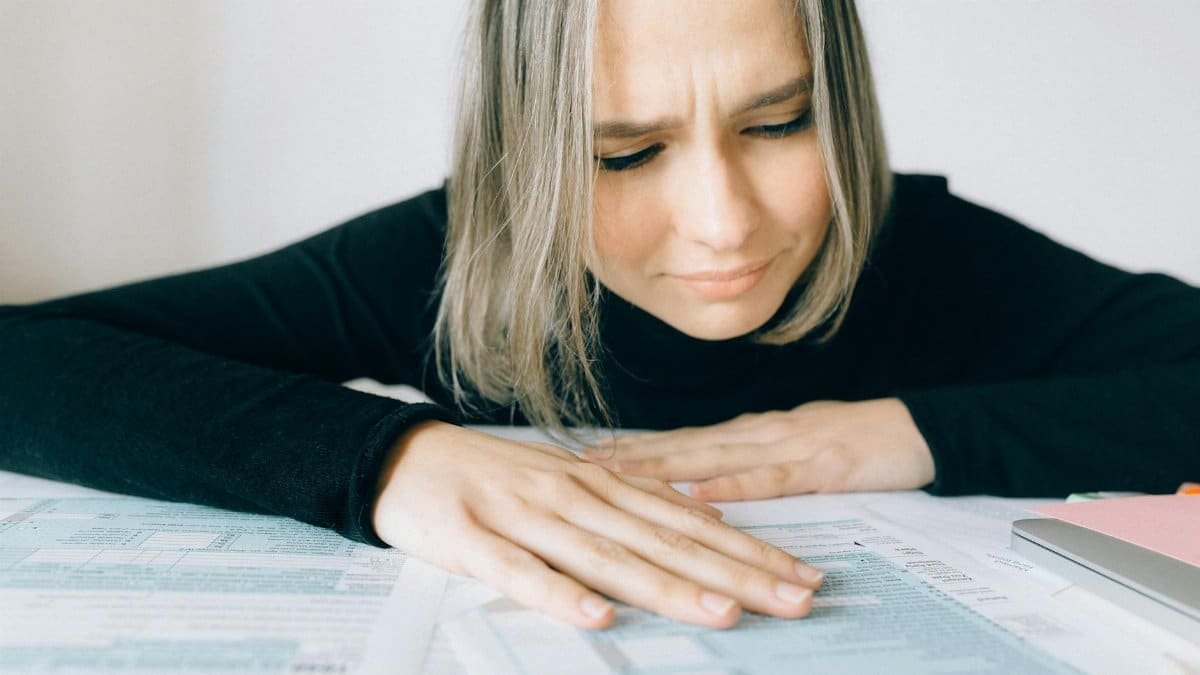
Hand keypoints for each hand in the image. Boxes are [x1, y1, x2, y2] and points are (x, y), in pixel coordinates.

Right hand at [371, 422, 824, 629]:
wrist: (404, 456)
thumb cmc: (493, 477)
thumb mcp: (572, 481)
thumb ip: (634, 504)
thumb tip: (706, 523)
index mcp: (601, 484)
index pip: (688, 524)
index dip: (748, 552)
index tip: (800, 576)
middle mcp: (574, 495)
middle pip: (664, 542)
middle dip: (734, 574)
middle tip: (796, 600)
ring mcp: (525, 517)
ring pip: (607, 557)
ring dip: (666, 587)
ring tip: (722, 612)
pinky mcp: (473, 540)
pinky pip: (520, 572)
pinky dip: (560, 594)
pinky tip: (597, 617)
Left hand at [580, 398, 934, 500]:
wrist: (919, 429)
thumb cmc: (857, 441)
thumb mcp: (794, 449)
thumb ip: (751, 459)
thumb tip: (703, 476)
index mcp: (754, 431)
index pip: (683, 439)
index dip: (637, 446)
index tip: (593, 452)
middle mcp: (760, 433)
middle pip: (685, 444)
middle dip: (633, 455)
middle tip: (584, 464)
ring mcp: (788, 446)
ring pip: (714, 457)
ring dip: (664, 466)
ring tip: (619, 475)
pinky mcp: (819, 465)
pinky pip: (768, 479)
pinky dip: (731, 484)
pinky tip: (698, 492)